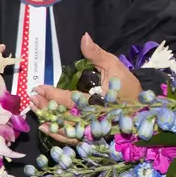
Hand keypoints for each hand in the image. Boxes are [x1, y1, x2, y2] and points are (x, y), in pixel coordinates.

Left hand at [31, 33, 145, 138]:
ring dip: (49, 120)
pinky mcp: (91, 136)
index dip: (52, 94)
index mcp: (97, 102)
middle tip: (32, 99)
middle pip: (63, 117)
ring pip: (65, 130)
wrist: (143, 111)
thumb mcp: (114, 66)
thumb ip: (96, 54)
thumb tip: (84, 37)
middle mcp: (92, 120)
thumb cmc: (127, 87)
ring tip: (36, 111)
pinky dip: (58, 134)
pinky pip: (72, 139)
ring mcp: (91, 131)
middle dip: (46, 107)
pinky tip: (47, 128)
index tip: (39, 88)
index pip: (69, 99)